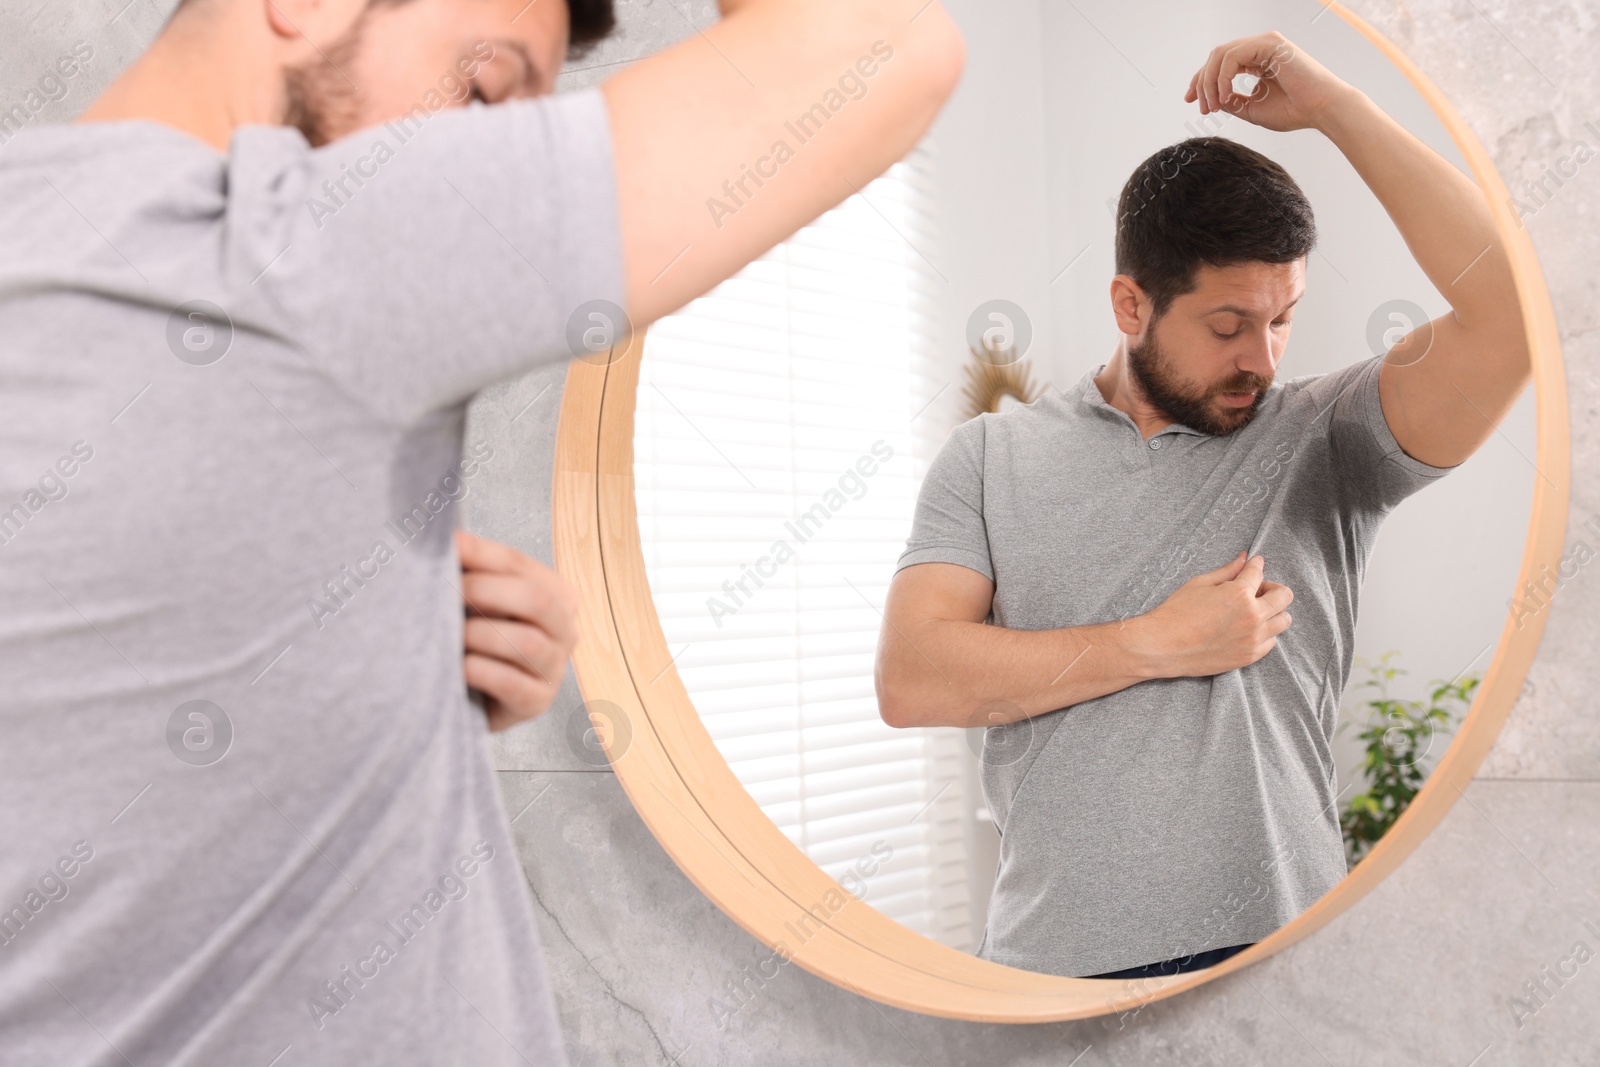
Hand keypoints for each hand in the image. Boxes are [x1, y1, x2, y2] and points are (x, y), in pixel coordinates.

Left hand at [456, 529, 580, 731]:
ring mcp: (555, 669)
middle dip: (485, 591)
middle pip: (536, 599)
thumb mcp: (481, 601)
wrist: (476, 698)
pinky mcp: (537, 702)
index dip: (481, 552)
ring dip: (479, 634)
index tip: (447, 546)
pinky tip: (460, 667)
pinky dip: (479, 671)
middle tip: (448, 594)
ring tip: (451, 636)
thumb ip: (472, 571)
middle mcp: (566, 630)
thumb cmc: (480, 641)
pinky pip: (511, 683)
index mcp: (557, 595)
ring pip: (525, 642)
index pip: (519, 564)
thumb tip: (442, 538)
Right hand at [1133, 551, 1292, 678]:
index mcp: (1239, 594)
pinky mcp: (1249, 657)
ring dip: (1273, 611)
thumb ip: (1227, 571)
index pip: (1259, 572)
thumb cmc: (1176, 613)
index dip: (1256, 565)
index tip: (1254, 565)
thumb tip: (1244, 558)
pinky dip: (1265, 633)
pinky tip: (1247, 629)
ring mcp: (1253, 639)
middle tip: (1256, 590)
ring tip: (1254, 611)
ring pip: (1284, 620)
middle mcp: (1252, 616)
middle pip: (1284, 596)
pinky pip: (1272, 641)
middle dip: (1272, 588)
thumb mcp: (1200, 584)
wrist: (1162, 647)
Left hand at [1184, 31, 1350, 132]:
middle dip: (1202, 83)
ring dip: (1210, 82)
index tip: (1190, 101)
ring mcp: (1264, 43)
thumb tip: (1210, 99)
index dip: (1200, 81)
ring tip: (1213, 106)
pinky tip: (1227, 96)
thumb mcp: (1252, 108)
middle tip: (1203, 109)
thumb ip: (1231, 101)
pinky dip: (1223, 77)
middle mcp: (1259, 48)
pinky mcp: (1269, 43)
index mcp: (1256, 60)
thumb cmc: (1294, 111)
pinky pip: (1232, 56)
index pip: (1219, 64)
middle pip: (1215, 57)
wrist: (1321, 110)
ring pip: (1220, 54)